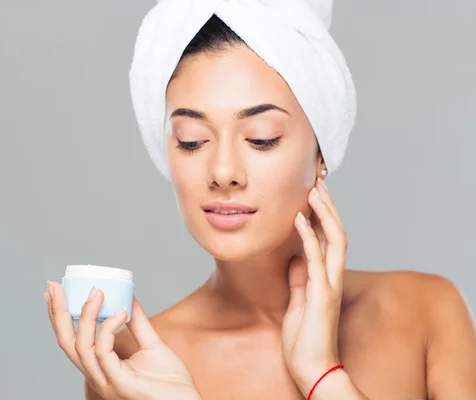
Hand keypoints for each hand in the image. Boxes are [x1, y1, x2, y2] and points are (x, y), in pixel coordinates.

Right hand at [45, 282, 201, 399]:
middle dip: (57, 312)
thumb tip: (127, 297)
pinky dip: (108, 328)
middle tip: (54, 285)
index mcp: (101, 368)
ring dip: (86, 314)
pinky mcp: (120, 384)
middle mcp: (98, 376)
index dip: (59, 317)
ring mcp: (107, 382)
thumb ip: (138, 323)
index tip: (54, 291)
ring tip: (97, 292)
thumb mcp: (152, 345)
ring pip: (81, 346)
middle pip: (66, 343)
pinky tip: (121, 312)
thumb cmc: (171, 384)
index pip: (71, 341)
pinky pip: (103, 353)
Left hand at [281, 177, 346, 395]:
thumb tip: (297, 258)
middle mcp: (333, 277)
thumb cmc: (304, 338)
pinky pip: (317, 260)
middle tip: (317, 183)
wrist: (312, 367)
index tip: (313, 195)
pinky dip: (309, 237)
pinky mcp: (321, 295)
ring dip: (324, 214)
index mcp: (327, 278)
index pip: (330, 240)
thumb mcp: (298, 302)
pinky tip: (299, 220)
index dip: (324, 216)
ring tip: (313, 192)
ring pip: (335, 240)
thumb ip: (301, 279)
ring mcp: (330, 285)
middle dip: (328, 207)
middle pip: (337, 233)